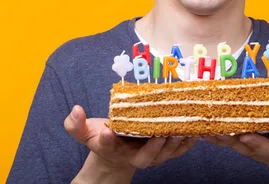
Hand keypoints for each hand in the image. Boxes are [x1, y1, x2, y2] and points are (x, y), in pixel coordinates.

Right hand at [64, 105, 197, 180]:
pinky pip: (175, 152)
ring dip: (173, 145)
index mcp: (110, 148)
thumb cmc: (102, 138)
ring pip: (162, 156)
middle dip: (152, 148)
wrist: (115, 153)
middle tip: (159, 133)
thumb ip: (75, 124)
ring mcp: (148, 157)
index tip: (108, 130)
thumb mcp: (84, 132)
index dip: (107, 139)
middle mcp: (130, 156)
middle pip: (143, 158)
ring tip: (181, 130)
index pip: (107, 145)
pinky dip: (185, 144)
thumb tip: (75, 110)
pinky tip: (194, 132)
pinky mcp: (161, 154)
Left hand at [203, 84, 268, 174]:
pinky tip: (200, 127)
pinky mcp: (239, 144)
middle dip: (252, 141)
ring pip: (238, 144)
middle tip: (241, 135)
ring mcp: (254, 147)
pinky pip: (225, 141)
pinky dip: (212, 136)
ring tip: (211, 129)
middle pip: (260, 145)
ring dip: (224, 138)